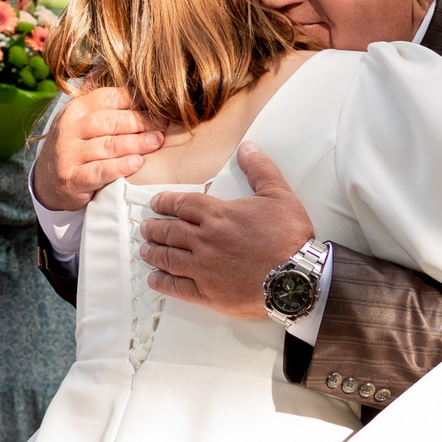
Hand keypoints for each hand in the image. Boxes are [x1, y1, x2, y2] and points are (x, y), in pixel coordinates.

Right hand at [32, 86, 167, 211]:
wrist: (46, 183)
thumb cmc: (74, 147)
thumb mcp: (80, 120)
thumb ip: (101, 101)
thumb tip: (122, 73)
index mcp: (76, 109)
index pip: (109, 98)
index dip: (136, 100)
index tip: (159, 105)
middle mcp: (69, 129)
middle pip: (110, 121)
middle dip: (140, 121)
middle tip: (163, 125)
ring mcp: (68, 155)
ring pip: (107, 145)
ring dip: (136, 143)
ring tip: (157, 141)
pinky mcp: (72, 179)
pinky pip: (100, 171)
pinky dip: (120, 166)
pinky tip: (138, 163)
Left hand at [139, 145, 314, 318]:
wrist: (296, 278)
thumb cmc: (289, 238)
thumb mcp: (280, 195)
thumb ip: (260, 170)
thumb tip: (248, 148)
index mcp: (219, 215)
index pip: (183, 204)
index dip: (166, 202)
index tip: (157, 203)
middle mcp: (205, 240)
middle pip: (171, 231)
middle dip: (155, 227)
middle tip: (146, 227)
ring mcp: (204, 268)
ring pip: (168, 258)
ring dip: (154, 252)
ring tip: (145, 250)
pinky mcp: (208, 293)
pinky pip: (177, 287)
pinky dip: (162, 282)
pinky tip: (154, 279)